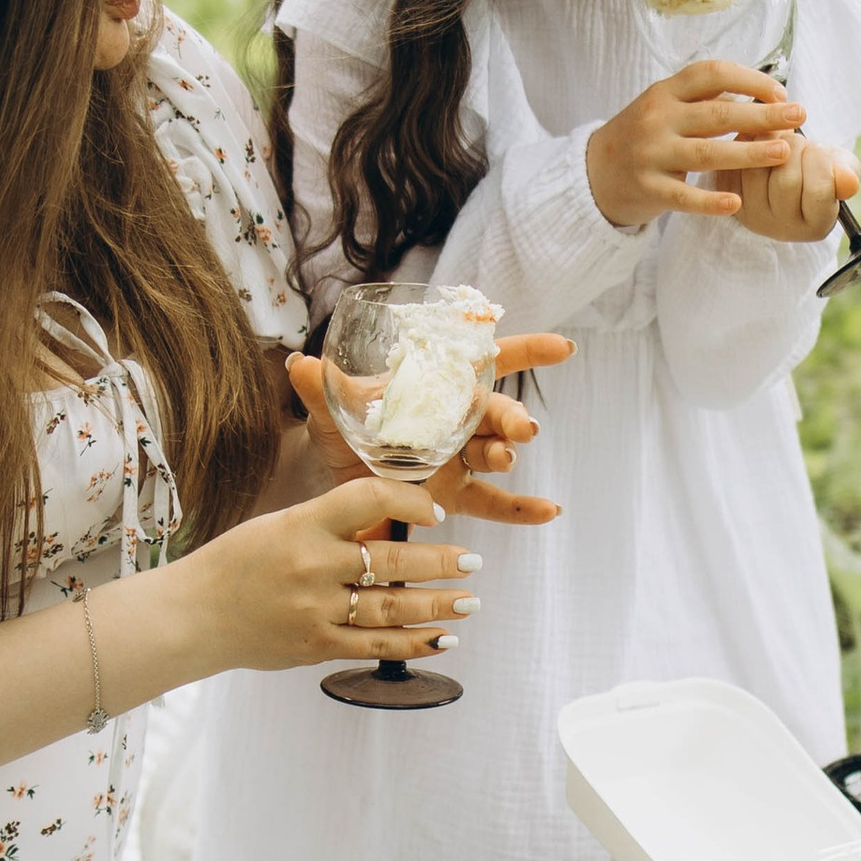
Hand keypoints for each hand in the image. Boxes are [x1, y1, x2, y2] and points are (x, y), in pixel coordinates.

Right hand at [191, 476, 481, 670]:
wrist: (193, 617)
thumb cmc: (236, 564)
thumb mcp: (280, 524)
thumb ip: (331, 525)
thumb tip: (390, 523)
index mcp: (302, 524)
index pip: (370, 498)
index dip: (412, 502)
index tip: (435, 512)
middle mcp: (312, 566)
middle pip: (394, 561)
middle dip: (442, 562)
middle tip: (473, 562)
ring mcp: (316, 610)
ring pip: (394, 608)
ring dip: (439, 604)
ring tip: (468, 600)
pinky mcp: (316, 646)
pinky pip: (376, 646)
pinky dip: (414, 643)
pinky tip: (442, 638)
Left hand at [288, 334, 574, 524]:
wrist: (336, 479)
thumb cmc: (344, 432)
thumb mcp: (330, 412)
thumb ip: (319, 390)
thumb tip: (298, 364)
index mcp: (436, 386)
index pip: (486, 361)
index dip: (527, 351)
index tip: (562, 348)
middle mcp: (456, 420)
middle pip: (493, 412)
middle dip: (511, 416)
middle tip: (521, 427)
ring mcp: (459, 458)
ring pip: (493, 453)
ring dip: (506, 453)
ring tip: (506, 457)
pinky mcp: (455, 495)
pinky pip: (494, 503)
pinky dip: (522, 510)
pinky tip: (549, 511)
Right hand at [586, 60, 805, 227]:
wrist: (595, 173)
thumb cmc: (644, 136)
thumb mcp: (666, 108)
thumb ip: (705, 100)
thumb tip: (762, 96)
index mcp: (665, 92)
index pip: (710, 74)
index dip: (748, 79)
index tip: (779, 92)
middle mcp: (656, 118)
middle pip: (717, 114)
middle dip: (762, 114)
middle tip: (799, 115)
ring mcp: (651, 154)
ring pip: (706, 153)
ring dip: (748, 152)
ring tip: (782, 152)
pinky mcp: (648, 189)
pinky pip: (684, 197)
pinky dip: (710, 201)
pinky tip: (737, 203)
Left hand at [710, 129, 858, 244]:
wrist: (786, 167)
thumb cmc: (821, 169)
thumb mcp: (842, 169)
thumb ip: (848, 174)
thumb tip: (848, 181)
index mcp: (815, 226)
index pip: (819, 190)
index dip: (821, 161)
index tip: (821, 151)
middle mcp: (781, 228)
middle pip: (786, 180)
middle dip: (797, 149)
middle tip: (802, 143)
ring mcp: (751, 215)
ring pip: (757, 168)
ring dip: (771, 141)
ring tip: (782, 138)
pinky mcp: (729, 196)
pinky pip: (735, 162)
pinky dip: (749, 141)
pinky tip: (762, 138)